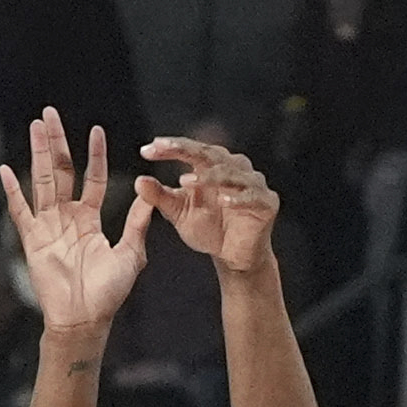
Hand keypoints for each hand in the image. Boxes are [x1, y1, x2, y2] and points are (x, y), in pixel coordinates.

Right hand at [0, 107, 153, 330]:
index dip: (94, 155)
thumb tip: (150, 192)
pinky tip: (5, 170)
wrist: (85, 319)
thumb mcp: (131, 253)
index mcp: (89, 219)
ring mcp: (48, 227)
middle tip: (50, 113)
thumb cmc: (109, 293)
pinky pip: (20, 212)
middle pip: (61, 171)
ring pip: (42, 182)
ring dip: (38, 153)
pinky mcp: (32, 241)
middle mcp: (67, 218)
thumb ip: (137, 222)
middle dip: (56, 142)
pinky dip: (12, 192)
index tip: (96, 130)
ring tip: (35, 126)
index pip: (91, 178)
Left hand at [135, 133, 280, 276]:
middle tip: (163, 149)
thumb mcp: (179, 213)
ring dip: (209, 176)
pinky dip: (237, 199)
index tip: (146, 150)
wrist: (233, 257)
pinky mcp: (266, 202)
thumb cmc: (209, 230)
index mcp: (213, 165)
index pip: (190, 150)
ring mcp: (252, 183)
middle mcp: (234, 167)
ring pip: (230, 173)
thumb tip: (139, 181)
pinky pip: (251, 197)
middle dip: (185, 150)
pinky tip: (222, 202)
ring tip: (186, 182)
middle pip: (209, 154)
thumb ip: (161, 197)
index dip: (170, 148)